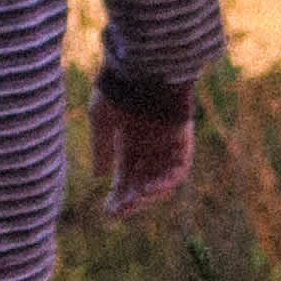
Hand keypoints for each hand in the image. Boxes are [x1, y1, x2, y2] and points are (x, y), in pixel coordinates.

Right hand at [89, 96, 192, 222]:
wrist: (143, 67)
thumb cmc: (119, 88)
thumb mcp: (101, 120)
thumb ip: (101, 148)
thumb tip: (99, 176)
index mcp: (128, 142)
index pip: (126, 178)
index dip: (118, 197)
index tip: (108, 212)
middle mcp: (149, 147)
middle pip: (143, 184)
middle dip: (132, 201)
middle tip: (120, 210)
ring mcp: (166, 145)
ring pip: (161, 181)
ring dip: (149, 195)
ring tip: (134, 199)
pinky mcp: (182, 140)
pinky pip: (179, 169)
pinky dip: (166, 182)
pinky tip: (150, 188)